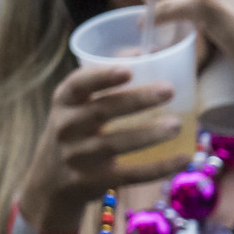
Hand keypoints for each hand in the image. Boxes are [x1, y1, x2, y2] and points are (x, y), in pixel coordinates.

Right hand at [19, 64, 188, 226]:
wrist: (50, 181)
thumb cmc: (76, 130)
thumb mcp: (77, 106)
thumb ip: (105, 81)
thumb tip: (147, 51)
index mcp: (64, 102)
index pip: (77, 85)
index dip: (101, 77)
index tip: (128, 71)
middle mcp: (66, 128)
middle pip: (102, 111)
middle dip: (136, 100)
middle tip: (169, 90)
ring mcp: (78, 157)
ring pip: (115, 144)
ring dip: (148, 134)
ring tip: (177, 125)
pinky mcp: (93, 182)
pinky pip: (130, 174)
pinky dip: (158, 168)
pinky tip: (183, 158)